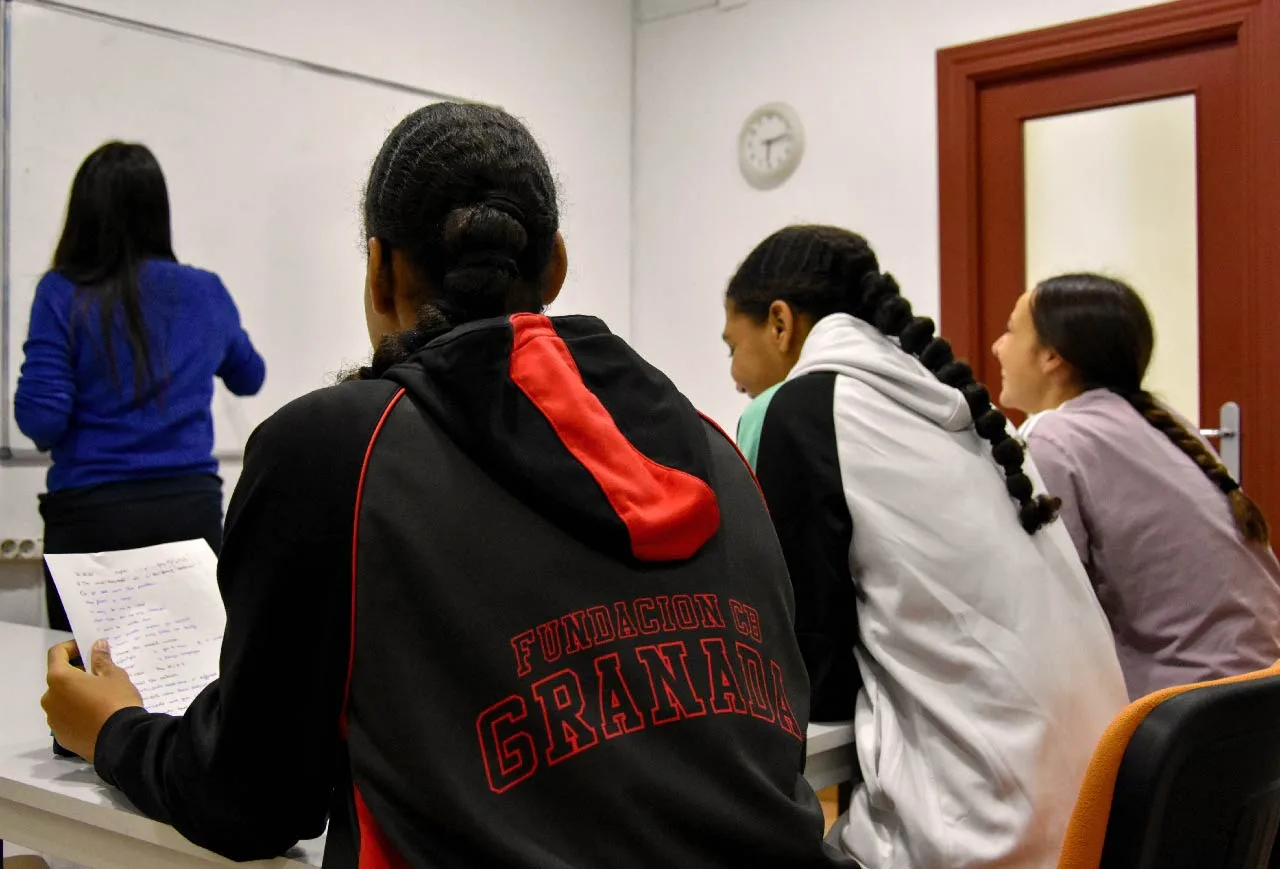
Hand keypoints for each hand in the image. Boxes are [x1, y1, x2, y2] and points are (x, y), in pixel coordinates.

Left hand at [43, 640, 143, 761]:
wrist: (121, 741)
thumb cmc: (116, 701)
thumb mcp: (115, 676)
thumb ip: (102, 660)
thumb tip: (97, 646)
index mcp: (59, 679)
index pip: (56, 653)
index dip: (71, 647)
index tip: (88, 649)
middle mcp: (49, 698)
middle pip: (59, 678)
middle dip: (77, 674)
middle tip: (101, 676)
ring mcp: (53, 719)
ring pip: (62, 700)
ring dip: (76, 695)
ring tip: (101, 699)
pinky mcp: (60, 736)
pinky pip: (66, 718)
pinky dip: (77, 713)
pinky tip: (97, 716)